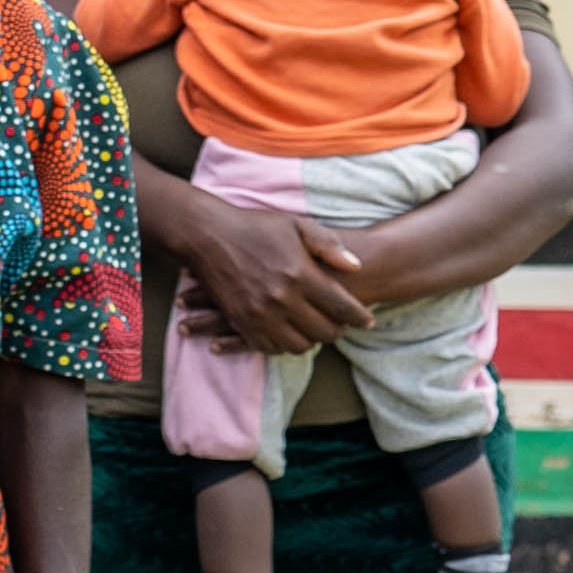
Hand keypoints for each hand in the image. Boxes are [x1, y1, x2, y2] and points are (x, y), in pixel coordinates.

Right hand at [149, 179, 364, 355]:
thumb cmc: (255, 226)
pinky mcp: (241, 320)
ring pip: (298, 344)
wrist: (206, 235)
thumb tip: (357, 267)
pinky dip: (283, 344)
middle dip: (337, 330)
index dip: (359, 316)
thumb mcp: (296, 225)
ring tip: (313, 329)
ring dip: (310, 340)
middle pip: (323, 331)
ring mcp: (259, 313)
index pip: (341, 307)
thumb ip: (328, 245)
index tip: (366, 318)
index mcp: (300, 273)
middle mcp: (282, 298)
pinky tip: (288, 333)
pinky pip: (269, 347)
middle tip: (338, 324)